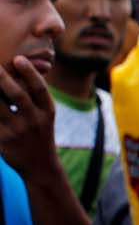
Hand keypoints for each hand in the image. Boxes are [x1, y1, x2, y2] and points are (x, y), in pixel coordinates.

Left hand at [0, 56, 60, 178]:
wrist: (39, 166)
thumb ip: (36, 96)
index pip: (40, 89)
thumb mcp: (46, 116)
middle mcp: (35, 121)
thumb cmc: (40, 134)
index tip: (18, 58)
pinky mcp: (3, 141)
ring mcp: (18, 132)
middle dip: (3, 78)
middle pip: (18, 96)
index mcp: (47, 112)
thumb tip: (26, 68)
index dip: (30, 73)